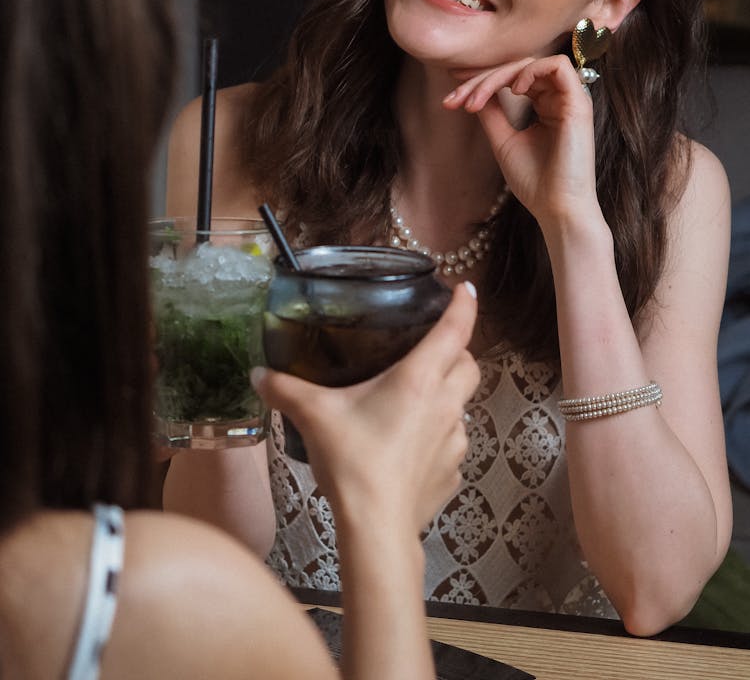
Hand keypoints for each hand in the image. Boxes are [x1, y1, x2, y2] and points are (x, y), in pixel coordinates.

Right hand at [252, 283, 479, 535]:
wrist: (377, 529)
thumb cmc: (353, 461)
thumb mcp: (313, 416)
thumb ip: (285, 389)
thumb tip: (258, 374)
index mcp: (420, 379)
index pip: (455, 329)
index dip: (464, 304)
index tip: (465, 287)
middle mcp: (446, 404)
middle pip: (468, 364)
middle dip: (457, 350)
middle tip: (432, 347)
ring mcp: (455, 442)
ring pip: (463, 405)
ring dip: (448, 396)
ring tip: (416, 401)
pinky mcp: (452, 473)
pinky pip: (452, 445)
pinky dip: (439, 438)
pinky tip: (411, 448)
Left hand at [444, 55, 598, 224]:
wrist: (556, 209)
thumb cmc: (534, 182)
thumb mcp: (503, 140)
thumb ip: (492, 112)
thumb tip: (474, 89)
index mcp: (545, 106)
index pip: (511, 78)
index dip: (480, 80)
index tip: (451, 96)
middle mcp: (559, 99)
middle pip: (517, 68)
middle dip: (481, 78)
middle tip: (456, 99)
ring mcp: (571, 100)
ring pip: (532, 63)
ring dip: (498, 76)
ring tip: (476, 101)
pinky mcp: (579, 104)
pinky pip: (558, 66)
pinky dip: (530, 72)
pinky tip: (512, 91)